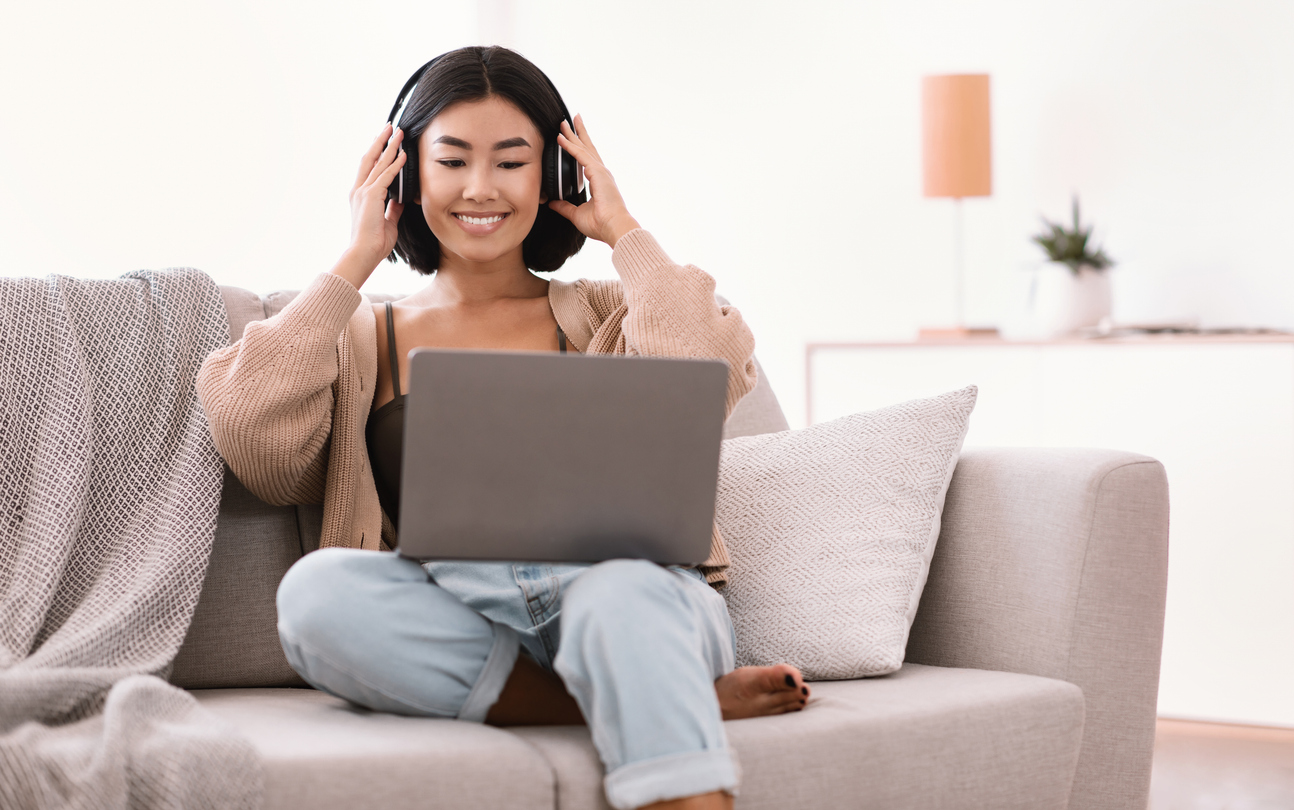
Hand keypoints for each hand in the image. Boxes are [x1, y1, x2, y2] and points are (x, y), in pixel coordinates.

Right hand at [344, 123, 406, 275]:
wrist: (364, 253)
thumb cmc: (374, 243)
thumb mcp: (387, 222)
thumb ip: (393, 208)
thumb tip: (400, 200)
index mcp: (360, 196)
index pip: (369, 168)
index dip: (376, 153)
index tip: (383, 141)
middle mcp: (359, 190)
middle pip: (370, 158)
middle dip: (380, 141)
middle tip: (389, 127)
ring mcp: (364, 192)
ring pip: (378, 162)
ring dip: (389, 146)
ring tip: (398, 133)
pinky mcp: (372, 196)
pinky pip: (386, 175)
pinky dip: (395, 164)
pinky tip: (403, 154)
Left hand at [547, 115, 639, 247]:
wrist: (613, 228)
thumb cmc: (601, 224)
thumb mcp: (577, 214)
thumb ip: (565, 207)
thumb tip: (553, 203)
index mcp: (599, 181)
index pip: (587, 159)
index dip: (579, 147)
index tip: (573, 135)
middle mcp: (601, 173)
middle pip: (588, 147)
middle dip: (579, 132)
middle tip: (572, 118)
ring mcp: (600, 171)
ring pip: (584, 147)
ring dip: (573, 133)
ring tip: (565, 121)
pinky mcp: (597, 173)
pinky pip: (580, 156)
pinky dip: (570, 146)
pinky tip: (561, 138)